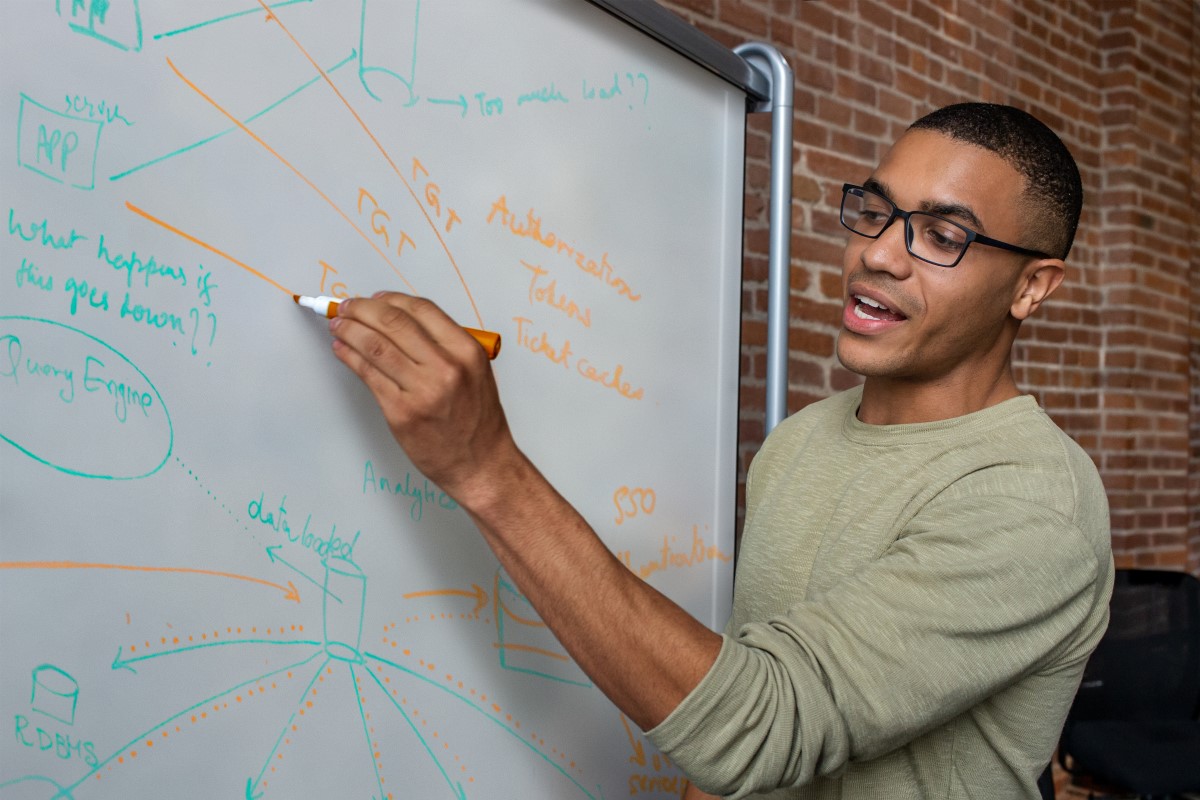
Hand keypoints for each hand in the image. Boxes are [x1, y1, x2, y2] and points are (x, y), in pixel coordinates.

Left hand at [328, 292, 516, 507]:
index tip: (374, 298)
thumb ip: (444, 346)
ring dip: (349, 329)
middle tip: (346, 307)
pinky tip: (342, 349)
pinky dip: (349, 357)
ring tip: (338, 325)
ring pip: (374, 346)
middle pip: (393, 322)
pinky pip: (368, 374)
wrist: (480, 464)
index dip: (390, 298)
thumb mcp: (475, 372)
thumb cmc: (478, 421)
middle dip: (362, 309)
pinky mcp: (401, 412)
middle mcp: (446, 367)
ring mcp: (422, 390)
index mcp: (467, 351)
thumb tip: (399, 322)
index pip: (421, 310)